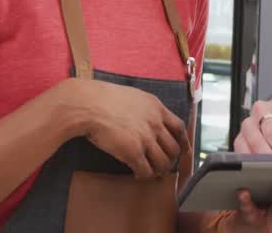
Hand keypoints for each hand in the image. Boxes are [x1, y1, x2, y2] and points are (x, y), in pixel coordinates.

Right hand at [64, 78, 187, 177]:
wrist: (88, 105)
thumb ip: (145, 108)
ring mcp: (146, 138)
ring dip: (158, 170)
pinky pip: (146, 171)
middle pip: (174, 148)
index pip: (179, 128)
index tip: (182, 150)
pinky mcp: (133, 152)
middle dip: (170, 159)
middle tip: (161, 164)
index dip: (183, 142)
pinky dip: (144, 176)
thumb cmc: (103, 98)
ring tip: (150, 171)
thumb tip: (148, 119)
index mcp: (157, 107)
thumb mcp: (133, 96)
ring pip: (163, 163)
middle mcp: (156, 123)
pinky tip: (137, 175)